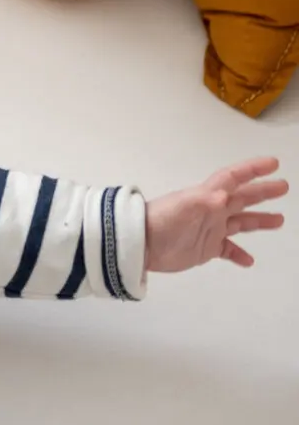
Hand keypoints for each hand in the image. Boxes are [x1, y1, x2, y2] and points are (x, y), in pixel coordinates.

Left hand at [146, 159, 286, 272]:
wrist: (141, 245)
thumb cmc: (160, 222)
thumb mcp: (182, 208)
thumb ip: (203, 202)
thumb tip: (223, 196)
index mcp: (207, 196)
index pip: (233, 178)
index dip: (252, 169)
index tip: (273, 163)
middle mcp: (212, 210)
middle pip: (243, 197)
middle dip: (263, 192)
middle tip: (283, 187)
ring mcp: (210, 229)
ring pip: (240, 222)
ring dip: (259, 221)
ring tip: (279, 221)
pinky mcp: (205, 248)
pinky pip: (227, 249)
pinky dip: (238, 254)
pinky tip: (249, 261)